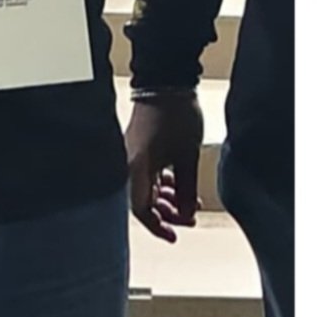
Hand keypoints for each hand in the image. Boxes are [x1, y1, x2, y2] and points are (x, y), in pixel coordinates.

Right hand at [126, 93, 203, 243]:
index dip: (158, 226)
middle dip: (167, 214)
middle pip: (142, 202)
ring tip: (188, 203)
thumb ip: (186, 189)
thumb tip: (186, 213)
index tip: (174, 235)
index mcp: (135, 168)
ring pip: (145, 190)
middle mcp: (127, 165)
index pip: (140, 209)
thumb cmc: (176, 114)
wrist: (167, 81)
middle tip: (189, 219)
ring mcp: (131, 157)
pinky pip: (146, 176)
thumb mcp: (188, 156)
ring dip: (166, 200)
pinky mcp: (137, 149)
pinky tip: (178, 187)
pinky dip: (162, 185)